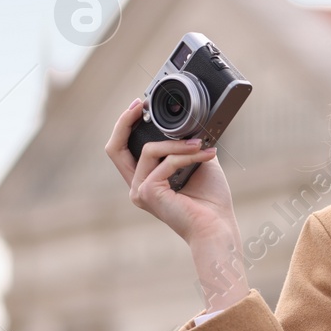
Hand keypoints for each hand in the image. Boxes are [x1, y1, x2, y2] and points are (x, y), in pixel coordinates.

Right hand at [106, 97, 237, 243]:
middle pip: (114, 148)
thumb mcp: (196, 162)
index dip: (126, 125)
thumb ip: (185, 145)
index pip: (122, 149)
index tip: (140, 105)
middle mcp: (137, 187)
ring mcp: (139, 191)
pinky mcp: (147, 193)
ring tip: (201, 143)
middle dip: (124, 121)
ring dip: (178, 143)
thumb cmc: (210, 201)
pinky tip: (206, 155)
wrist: (217, 227)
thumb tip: (188, 122)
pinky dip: (186, 155)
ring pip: (149, 150)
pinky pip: (165, 161)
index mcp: (145, 180)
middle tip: (140, 104)